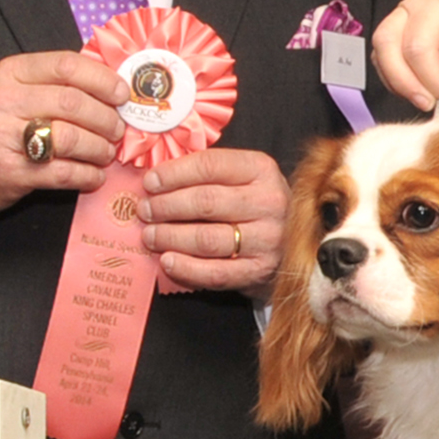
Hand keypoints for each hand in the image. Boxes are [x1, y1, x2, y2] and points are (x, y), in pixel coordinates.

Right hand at [0, 52, 127, 220]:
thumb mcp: (9, 90)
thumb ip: (50, 83)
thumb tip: (108, 84)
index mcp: (10, 74)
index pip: (67, 66)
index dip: (103, 79)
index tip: (122, 93)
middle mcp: (6, 101)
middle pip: (74, 103)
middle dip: (107, 118)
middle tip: (117, 129)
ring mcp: (7, 138)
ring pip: (73, 138)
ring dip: (100, 148)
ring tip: (106, 153)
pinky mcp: (12, 173)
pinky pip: (65, 173)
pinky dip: (88, 175)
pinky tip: (93, 175)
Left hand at [137, 147, 289, 292]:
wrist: (293, 243)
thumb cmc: (253, 204)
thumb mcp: (240, 177)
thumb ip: (205, 174)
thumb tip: (154, 180)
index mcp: (261, 170)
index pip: (209, 166)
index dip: (173, 174)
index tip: (149, 182)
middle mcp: (269, 202)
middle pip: (205, 202)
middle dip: (166, 207)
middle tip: (145, 211)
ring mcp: (267, 239)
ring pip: (206, 239)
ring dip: (170, 237)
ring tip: (150, 235)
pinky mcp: (260, 271)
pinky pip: (215, 272)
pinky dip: (186, 268)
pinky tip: (167, 261)